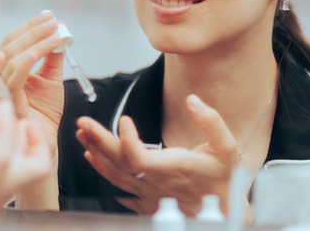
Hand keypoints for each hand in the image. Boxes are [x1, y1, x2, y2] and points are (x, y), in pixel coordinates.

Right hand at [0, 11, 63, 151]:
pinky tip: (42, 49)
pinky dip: (28, 59)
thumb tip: (60, 31)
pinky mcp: (5, 100)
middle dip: (33, 30)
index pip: (13, 41)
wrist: (45, 139)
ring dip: (36, 41)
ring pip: (12, 56)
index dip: (30, 26)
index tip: (50, 16)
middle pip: (10, 44)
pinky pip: (15, 75)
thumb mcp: (51, 78)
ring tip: (55, 33)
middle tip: (53, 21)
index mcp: (3, 69)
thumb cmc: (44, 112)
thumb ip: (52, 56)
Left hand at [75, 94, 237, 216]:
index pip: (140, 158)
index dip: (127, 140)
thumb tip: (193, 100)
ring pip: (115, 173)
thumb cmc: (222, 177)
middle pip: (120, 162)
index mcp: (173, 168)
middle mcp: (156, 181)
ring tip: (82, 134)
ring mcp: (149, 191)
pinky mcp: (145, 197)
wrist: (223, 208)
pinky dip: (102, 170)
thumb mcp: (227, 146)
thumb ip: (211, 121)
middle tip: (84, 122)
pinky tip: (92, 157)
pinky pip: (118, 185)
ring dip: (96, 152)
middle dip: (99, 140)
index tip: (124, 119)